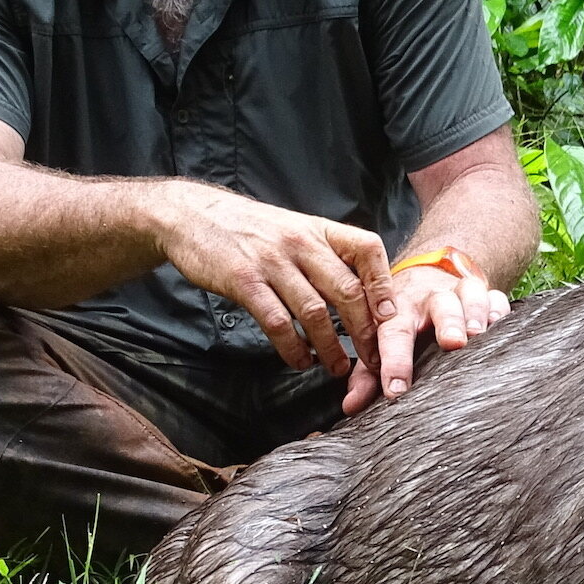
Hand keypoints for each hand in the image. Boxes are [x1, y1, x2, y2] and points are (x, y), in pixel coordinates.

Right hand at [149, 182, 395, 378]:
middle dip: (365, 331)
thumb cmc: (250, 229)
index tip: (391, 317)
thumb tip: (364, 291)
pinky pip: (277, 322)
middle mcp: (300, 243)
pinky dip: (293, 348)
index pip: (367, 249)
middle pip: (347, 290)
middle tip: (373, 360)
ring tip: (338, 368)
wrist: (193, 215)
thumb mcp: (295, 229)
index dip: (384, 284)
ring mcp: (272, 262)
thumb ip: (326, 255)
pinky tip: (299, 361)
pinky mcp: (245, 282)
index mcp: (318, 229)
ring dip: (331, 347)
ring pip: (315, 312)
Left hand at [343, 255, 510, 413]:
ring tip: (478, 335)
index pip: (393, 332)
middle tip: (452, 343)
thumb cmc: (403, 321)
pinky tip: (501, 324)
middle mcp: (429, 299)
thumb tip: (351, 406)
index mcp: (399, 311)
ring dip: (475, 313)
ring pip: (470, 294)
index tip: (396, 390)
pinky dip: (499, 309)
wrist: (426, 279)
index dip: (394, 360)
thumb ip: (367, 375)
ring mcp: (459, 293)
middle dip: (447, 322)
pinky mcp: (485, 293)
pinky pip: (496, 297)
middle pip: (438, 305)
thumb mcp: (381, 342)